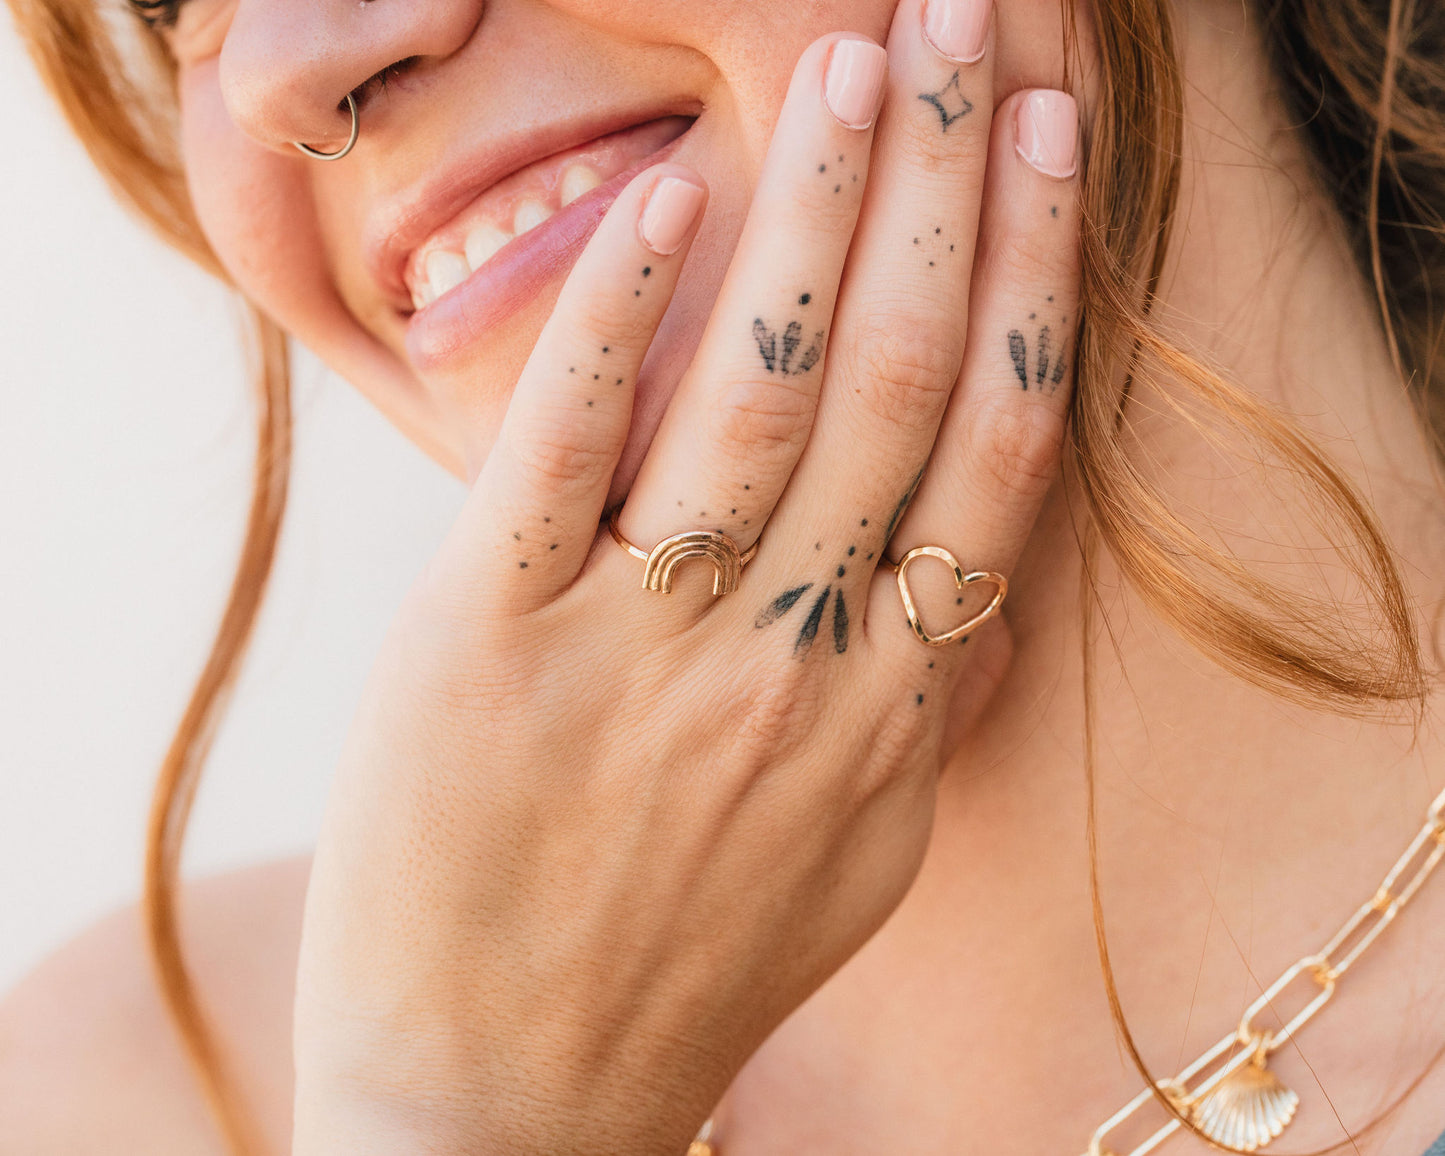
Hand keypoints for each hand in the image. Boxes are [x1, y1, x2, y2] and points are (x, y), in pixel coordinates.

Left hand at [293, 3, 1080, 1151]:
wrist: (511, 1102)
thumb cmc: (685, 966)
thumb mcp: (849, 848)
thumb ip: (911, 702)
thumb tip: (961, 576)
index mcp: (889, 704)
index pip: (996, 448)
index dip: (1033, 279)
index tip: (1047, 146)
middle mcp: (791, 660)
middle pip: (904, 384)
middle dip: (946, 185)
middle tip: (959, 31)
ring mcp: (643, 649)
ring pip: (760, 394)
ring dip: (818, 212)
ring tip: (854, 70)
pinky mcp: (487, 646)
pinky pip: (561, 455)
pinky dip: (613, 319)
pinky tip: (658, 202)